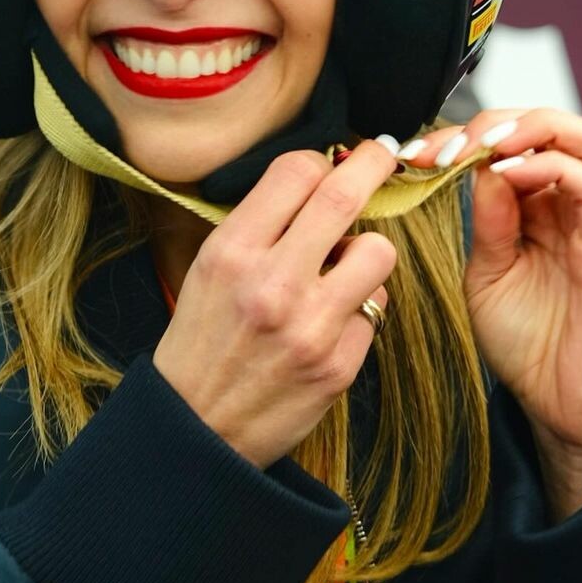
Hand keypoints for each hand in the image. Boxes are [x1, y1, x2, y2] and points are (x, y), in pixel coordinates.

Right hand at [152, 140, 398, 468]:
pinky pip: (375, 309)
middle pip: (344, 195)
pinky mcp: (339, 365)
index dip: (319, 160)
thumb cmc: (202, 339)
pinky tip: (330, 322)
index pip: (294, 170)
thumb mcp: (208, 268)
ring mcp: (311, 326)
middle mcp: (273, 283)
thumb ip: (258, 225)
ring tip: (343, 267)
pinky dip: (359, 308)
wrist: (198, 428)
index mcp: (232, 252)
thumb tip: (316, 181)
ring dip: (367, 250)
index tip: (330, 164)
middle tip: (383, 155)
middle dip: (374, 164)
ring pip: (378, 250)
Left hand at [401, 109, 581, 518]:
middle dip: (496, 122)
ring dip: (530, 129)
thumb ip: (487, 219)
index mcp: (549, 208)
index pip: (519, 140)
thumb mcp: (487, 271)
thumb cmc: (527, 342)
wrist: (559, 409)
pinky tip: (505, 178)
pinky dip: (548, 167)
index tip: (415, 153)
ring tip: (481, 147)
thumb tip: (476, 167)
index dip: (466, 135)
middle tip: (444, 146)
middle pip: (556, 126)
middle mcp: (581, 208)